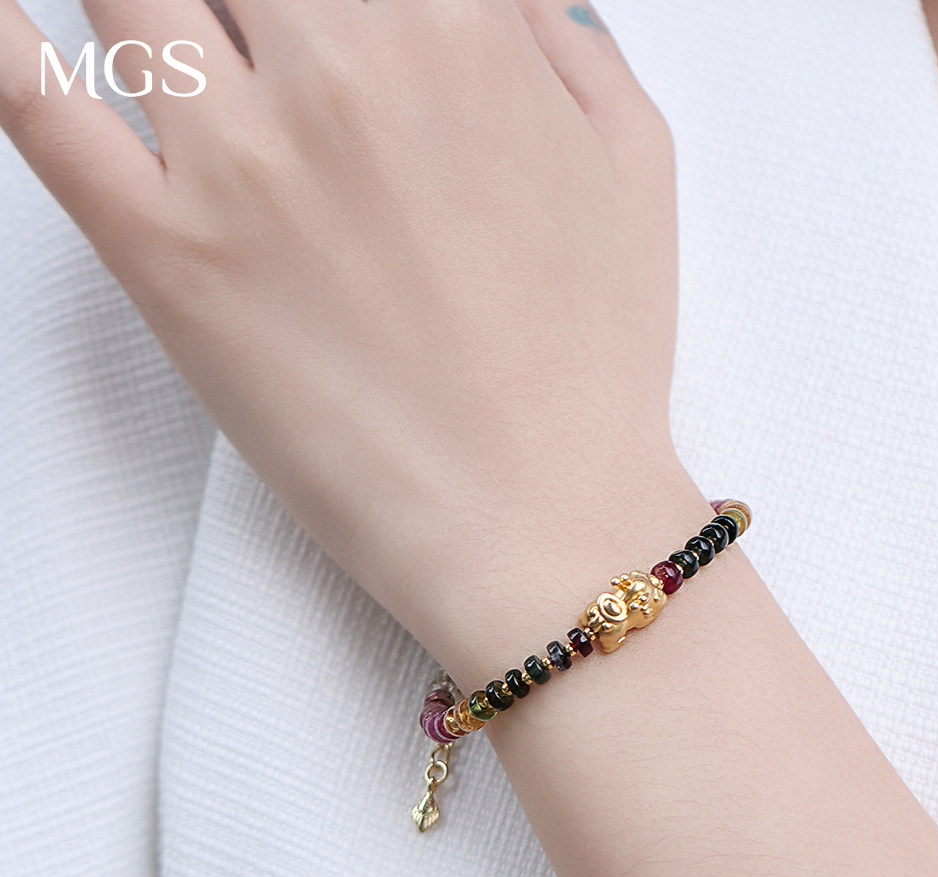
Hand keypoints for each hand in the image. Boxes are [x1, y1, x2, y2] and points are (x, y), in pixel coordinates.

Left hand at [0, 0, 683, 661]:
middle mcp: (340, 64)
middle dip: (244, 7)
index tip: (315, 24)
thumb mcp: (635, 163)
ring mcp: (241, 157)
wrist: (542, 520)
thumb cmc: (596, 361)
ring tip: (182, 59)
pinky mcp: (166, 256)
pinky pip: (29, 104)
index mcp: (457, 26)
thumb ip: (561, 33)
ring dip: (150, 15)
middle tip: (254, 59)